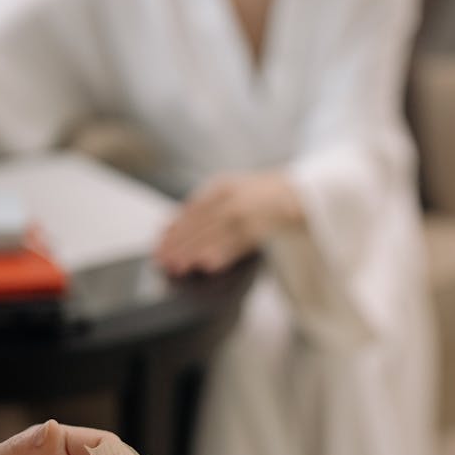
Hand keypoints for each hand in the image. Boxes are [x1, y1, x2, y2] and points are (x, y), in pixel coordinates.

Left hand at [156, 170, 302, 275]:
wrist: (296, 193)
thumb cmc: (259, 196)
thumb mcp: (229, 192)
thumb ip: (202, 207)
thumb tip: (169, 226)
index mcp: (220, 187)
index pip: (189, 211)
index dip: (172, 231)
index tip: (159, 246)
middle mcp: (230, 197)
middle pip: (198, 224)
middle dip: (178, 245)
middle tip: (164, 262)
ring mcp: (246, 212)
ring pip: (213, 234)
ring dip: (193, 252)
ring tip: (179, 267)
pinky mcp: (261, 227)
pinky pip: (237, 243)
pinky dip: (221, 254)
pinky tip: (207, 265)